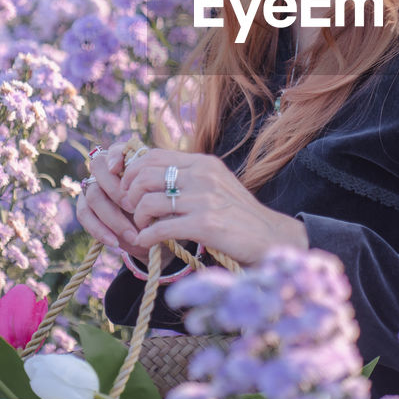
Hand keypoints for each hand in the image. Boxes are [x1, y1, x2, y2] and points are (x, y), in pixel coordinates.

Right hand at [75, 143, 175, 271]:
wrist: (154, 232)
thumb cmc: (162, 209)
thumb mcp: (165, 198)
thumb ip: (158, 187)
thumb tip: (159, 183)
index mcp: (126, 161)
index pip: (115, 150)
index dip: (114, 156)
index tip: (118, 168)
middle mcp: (105, 170)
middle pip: (98, 169)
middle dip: (117, 190)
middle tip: (135, 209)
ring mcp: (92, 187)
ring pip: (93, 195)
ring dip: (113, 217)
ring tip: (133, 235)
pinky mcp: (85, 207)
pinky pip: (85, 215)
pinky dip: (99, 230)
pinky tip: (115, 242)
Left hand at [117, 147, 309, 266]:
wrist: (271, 237)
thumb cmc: (239, 215)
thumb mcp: (216, 184)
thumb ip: (189, 177)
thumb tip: (151, 177)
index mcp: (204, 162)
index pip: (152, 156)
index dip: (131, 172)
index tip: (127, 190)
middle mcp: (203, 175)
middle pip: (144, 176)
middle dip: (129, 195)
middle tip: (130, 211)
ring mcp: (204, 199)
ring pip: (148, 202)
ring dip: (137, 218)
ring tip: (142, 227)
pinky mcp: (205, 224)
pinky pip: (160, 229)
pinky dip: (146, 237)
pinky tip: (146, 243)